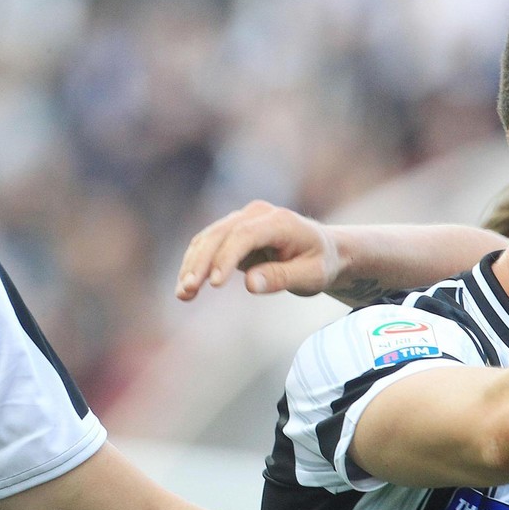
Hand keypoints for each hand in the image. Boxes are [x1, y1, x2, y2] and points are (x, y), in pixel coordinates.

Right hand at [176, 200, 340, 300]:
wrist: (325, 251)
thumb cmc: (321, 263)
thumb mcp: (312, 275)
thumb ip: (282, 277)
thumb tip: (250, 284)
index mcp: (280, 221)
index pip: (245, 235)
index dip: (227, 257)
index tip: (215, 284)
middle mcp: (257, 215)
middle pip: (220, 234)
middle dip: (201, 263)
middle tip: (187, 291)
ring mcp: (243, 220)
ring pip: (208, 239)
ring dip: (192, 266)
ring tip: (182, 294)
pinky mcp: (233, 233)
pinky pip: (209, 246)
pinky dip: (196, 265)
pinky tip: (186, 288)